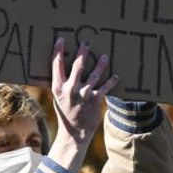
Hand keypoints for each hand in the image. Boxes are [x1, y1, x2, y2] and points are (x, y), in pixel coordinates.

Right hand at [46, 37, 119, 169]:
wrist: (74, 132)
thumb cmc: (65, 112)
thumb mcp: (58, 97)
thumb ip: (60, 83)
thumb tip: (62, 66)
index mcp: (58, 87)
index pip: (56, 64)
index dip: (58, 50)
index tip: (61, 39)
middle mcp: (70, 89)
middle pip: (78, 65)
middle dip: (83, 52)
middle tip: (86, 43)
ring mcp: (84, 94)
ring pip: (95, 73)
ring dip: (101, 63)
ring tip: (105, 57)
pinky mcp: (96, 99)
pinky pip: (106, 86)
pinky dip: (111, 81)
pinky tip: (116, 76)